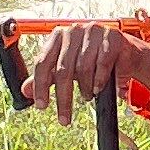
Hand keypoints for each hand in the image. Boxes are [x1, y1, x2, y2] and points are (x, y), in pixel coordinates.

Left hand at [21, 22, 149, 126]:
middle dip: (64, 98)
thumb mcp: (68, 68)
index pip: (43, 62)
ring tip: (88, 95)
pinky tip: (100, 87)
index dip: (40, 86)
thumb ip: (46, 77)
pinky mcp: (113, 37)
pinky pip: (104, 64)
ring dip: (86, 89)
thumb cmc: (93, 59)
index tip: (41, 106)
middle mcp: (74, 30)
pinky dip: (101, 81)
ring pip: (84, 68)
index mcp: (58, 35)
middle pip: (63, 70)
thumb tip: (25, 91)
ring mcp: (95, 31)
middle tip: (64, 118)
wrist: (124, 52)